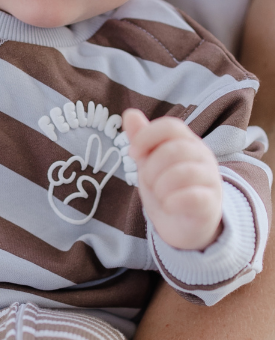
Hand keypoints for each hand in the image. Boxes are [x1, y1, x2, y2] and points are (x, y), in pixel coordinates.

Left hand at [123, 108, 222, 249]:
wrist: (184, 226)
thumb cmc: (167, 190)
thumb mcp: (150, 163)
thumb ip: (142, 139)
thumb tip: (129, 113)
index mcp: (187, 143)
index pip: (171, 126)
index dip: (147, 136)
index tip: (133, 153)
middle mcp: (203, 157)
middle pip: (173, 150)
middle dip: (151, 169)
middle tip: (150, 183)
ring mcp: (210, 180)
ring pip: (183, 173)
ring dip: (161, 187)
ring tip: (161, 196)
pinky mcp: (211, 204)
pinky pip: (192, 197)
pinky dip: (173, 202)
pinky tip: (169, 206)